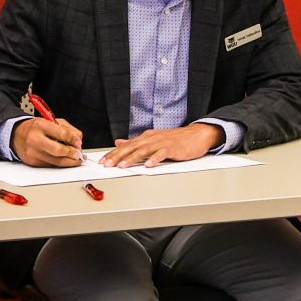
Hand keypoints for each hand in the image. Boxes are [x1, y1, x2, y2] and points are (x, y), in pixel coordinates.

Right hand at [12, 116, 83, 168]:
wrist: (15, 135)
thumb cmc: (34, 128)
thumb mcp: (50, 121)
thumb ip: (67, 128)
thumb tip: (78, 140)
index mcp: (40, 125)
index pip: (62, 134)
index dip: (73, 139)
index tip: (78, 142)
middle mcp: (35, 139)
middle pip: (59, 150)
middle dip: (72, 153)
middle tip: (79, 154)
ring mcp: (33, 152)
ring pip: (56, 161)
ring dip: (69, 162)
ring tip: (75, 159)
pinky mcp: (33, 162)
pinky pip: (51, 165)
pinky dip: (60, 164)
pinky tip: (64, 160)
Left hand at [101, 124, 217, 168]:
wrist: (196, 135)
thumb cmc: (176, 140)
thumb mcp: (153, 139)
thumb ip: (136, 142)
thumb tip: (119, 142)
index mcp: (146, 137)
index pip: (126, 145)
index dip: (113, 153)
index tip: (103, 161)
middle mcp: (151, 138)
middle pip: (132, 147)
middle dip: (118, 156)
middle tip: (108, 164)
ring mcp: (162, 142)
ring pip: (144, 150)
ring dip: (132, 158)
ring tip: (123, 166)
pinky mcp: (172, 148)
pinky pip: (162, 153)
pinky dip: (154, 159)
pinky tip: (148, 165)